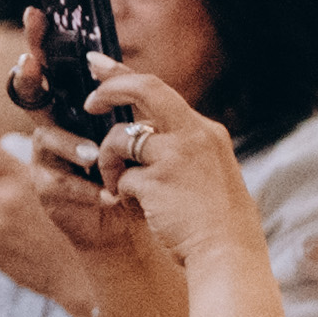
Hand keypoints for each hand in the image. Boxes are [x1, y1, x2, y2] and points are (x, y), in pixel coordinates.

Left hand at [80, 70, 267, 274]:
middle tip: (90, 103)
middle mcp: (193, 135)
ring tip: (119, 187)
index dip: (123, 74)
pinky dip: (121, 191)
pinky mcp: (157, 181)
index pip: (159, 89)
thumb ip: (179, 146)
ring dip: (109, 162)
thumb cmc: (214, 218)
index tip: (97, 63)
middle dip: (110, 89)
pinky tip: (135, 207)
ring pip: (119, 139)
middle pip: (142, 90)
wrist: (228, 254)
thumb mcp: (206, 170)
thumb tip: (141, 130)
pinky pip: (121, 178)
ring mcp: (176, 156)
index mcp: (204, 131)